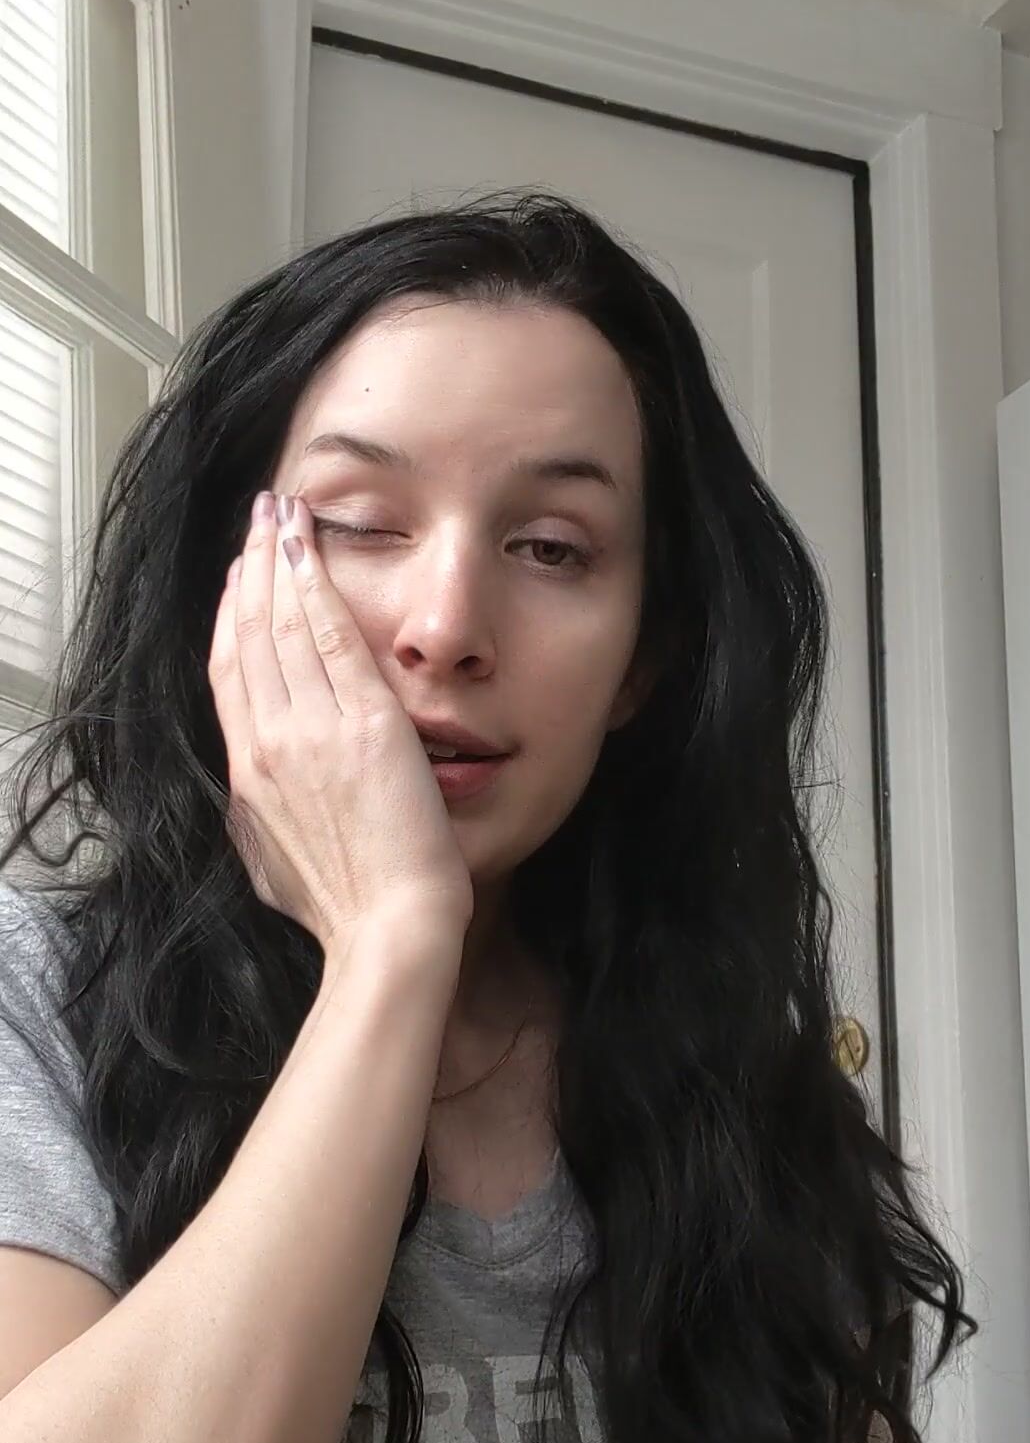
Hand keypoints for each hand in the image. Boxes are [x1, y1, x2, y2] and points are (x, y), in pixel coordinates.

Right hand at [208, 491, 474, 953]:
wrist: (388, 928)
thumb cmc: (347, 909)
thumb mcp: (276, 864)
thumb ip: (263, 819)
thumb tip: (256, 801)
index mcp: (248, 776)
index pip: (229, 674)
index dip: (230, 618)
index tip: (239, 581)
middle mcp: (268, 742)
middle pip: (245, 635)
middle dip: (248, 571)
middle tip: (257, 522)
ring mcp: (311, 729)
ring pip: (280, 624)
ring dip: (278, 560)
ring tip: (281, 513)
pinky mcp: (363, 723)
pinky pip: (328, 635)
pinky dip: (315, 583)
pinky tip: (312, 545)